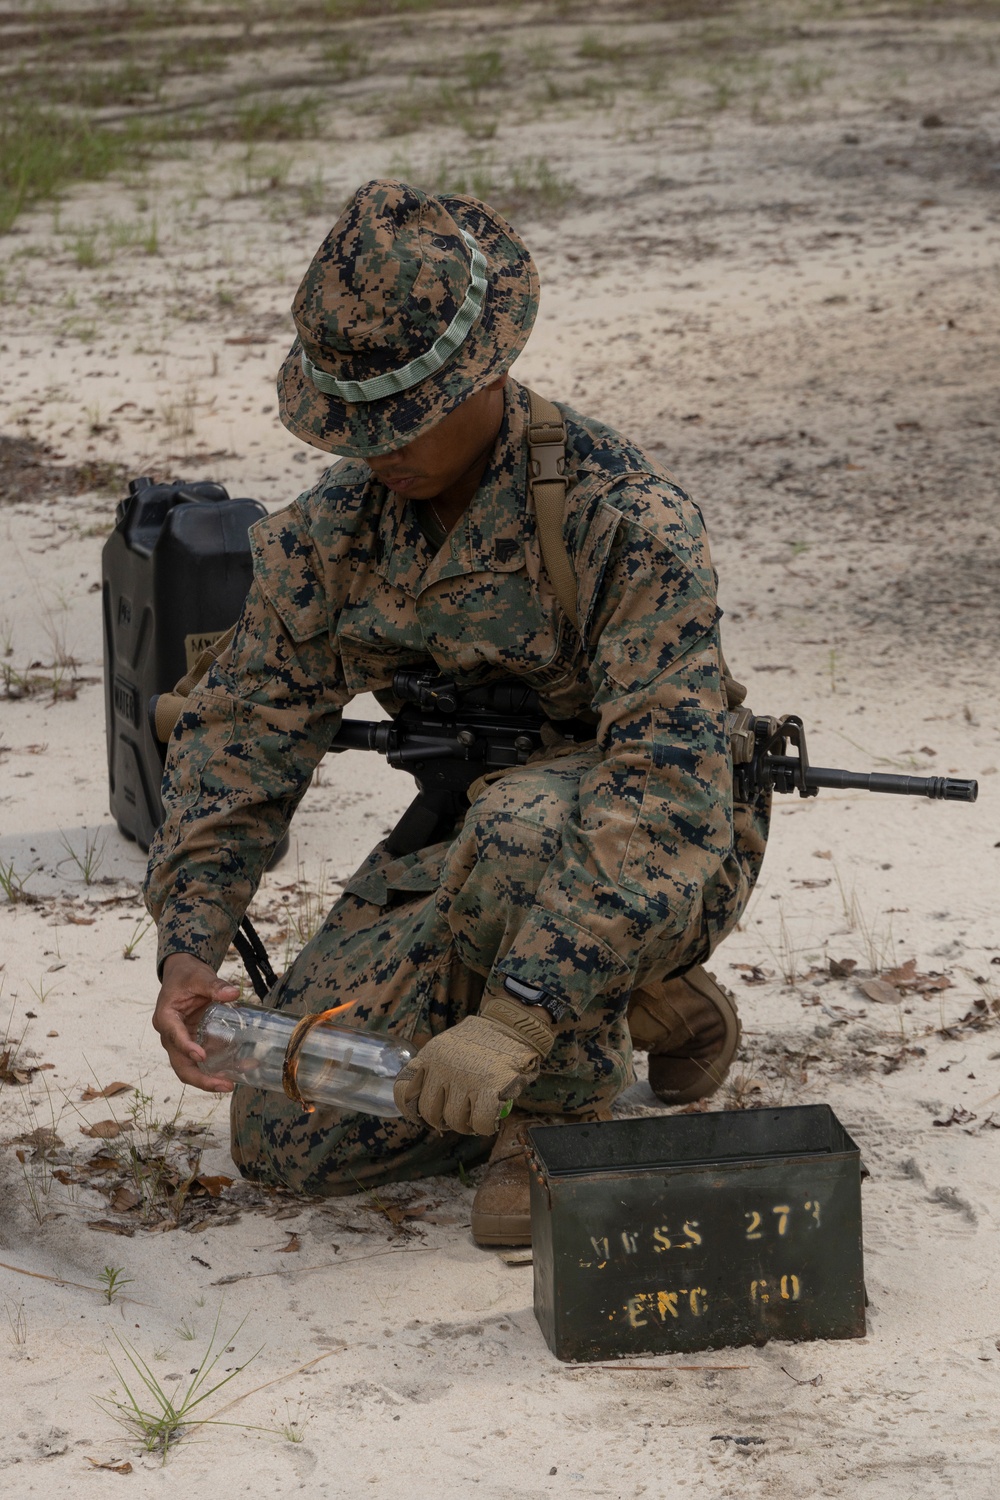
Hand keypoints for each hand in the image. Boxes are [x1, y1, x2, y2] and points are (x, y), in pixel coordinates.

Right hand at [153, 953, 240, 1091]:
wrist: (183, 975)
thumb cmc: (187, 976)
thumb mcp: (199, 977)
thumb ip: (215, 985)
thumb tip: (233, 993)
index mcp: (165, 1017)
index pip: (174, 1036)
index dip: (187, 1048)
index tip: (202, 1056)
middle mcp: (169, 1035)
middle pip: (179, 1064)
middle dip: (199, 1078)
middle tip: (223, 1085)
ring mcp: (180, 1042)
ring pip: (188, 1068)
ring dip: (207, 1079)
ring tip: (230, 1084)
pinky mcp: (191, 1044)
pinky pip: (200, 1062)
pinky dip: (214, 1069)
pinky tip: (234, 1073)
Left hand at [393, 994, 554, 1135]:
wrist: (514, 1024)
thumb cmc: (484, 1040)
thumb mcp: (449, 1046)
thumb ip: (436, 1070)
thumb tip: (428, 1107)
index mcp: (430, 1055)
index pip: (404, 1091)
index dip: (411, 1110)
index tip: (421, 1116)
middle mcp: (443, 1067)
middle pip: (430, 1112)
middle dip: (443, 1121)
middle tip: (457, 1118)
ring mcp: (466, 1078)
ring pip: (455, 1120)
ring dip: (466, 1125)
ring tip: (476, 1117)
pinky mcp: (490, 1088)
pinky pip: (480, 1122)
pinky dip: (485, 1126)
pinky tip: (490, 1120)